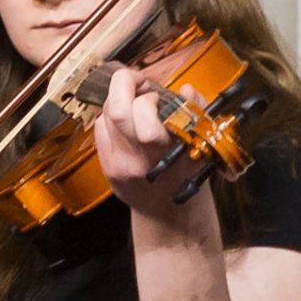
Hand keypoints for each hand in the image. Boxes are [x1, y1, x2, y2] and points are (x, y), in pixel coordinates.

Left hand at [93, 68, 202, 219]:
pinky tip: (127, 126)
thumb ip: (196, 112)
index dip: (144, 89)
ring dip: (118, 102)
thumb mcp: (201, 144)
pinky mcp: (106, 168)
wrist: (171, 216)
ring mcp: (117, 164)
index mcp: (166, 149)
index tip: (153, 89)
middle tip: (137, 84)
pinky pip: (99, 130)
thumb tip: (186, 89)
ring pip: (104, 116)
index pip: (142, 108)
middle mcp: (137, 157)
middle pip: (114, 109)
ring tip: (135, 106)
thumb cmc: (189, 175)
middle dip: (123, 85)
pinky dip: (111, 121)